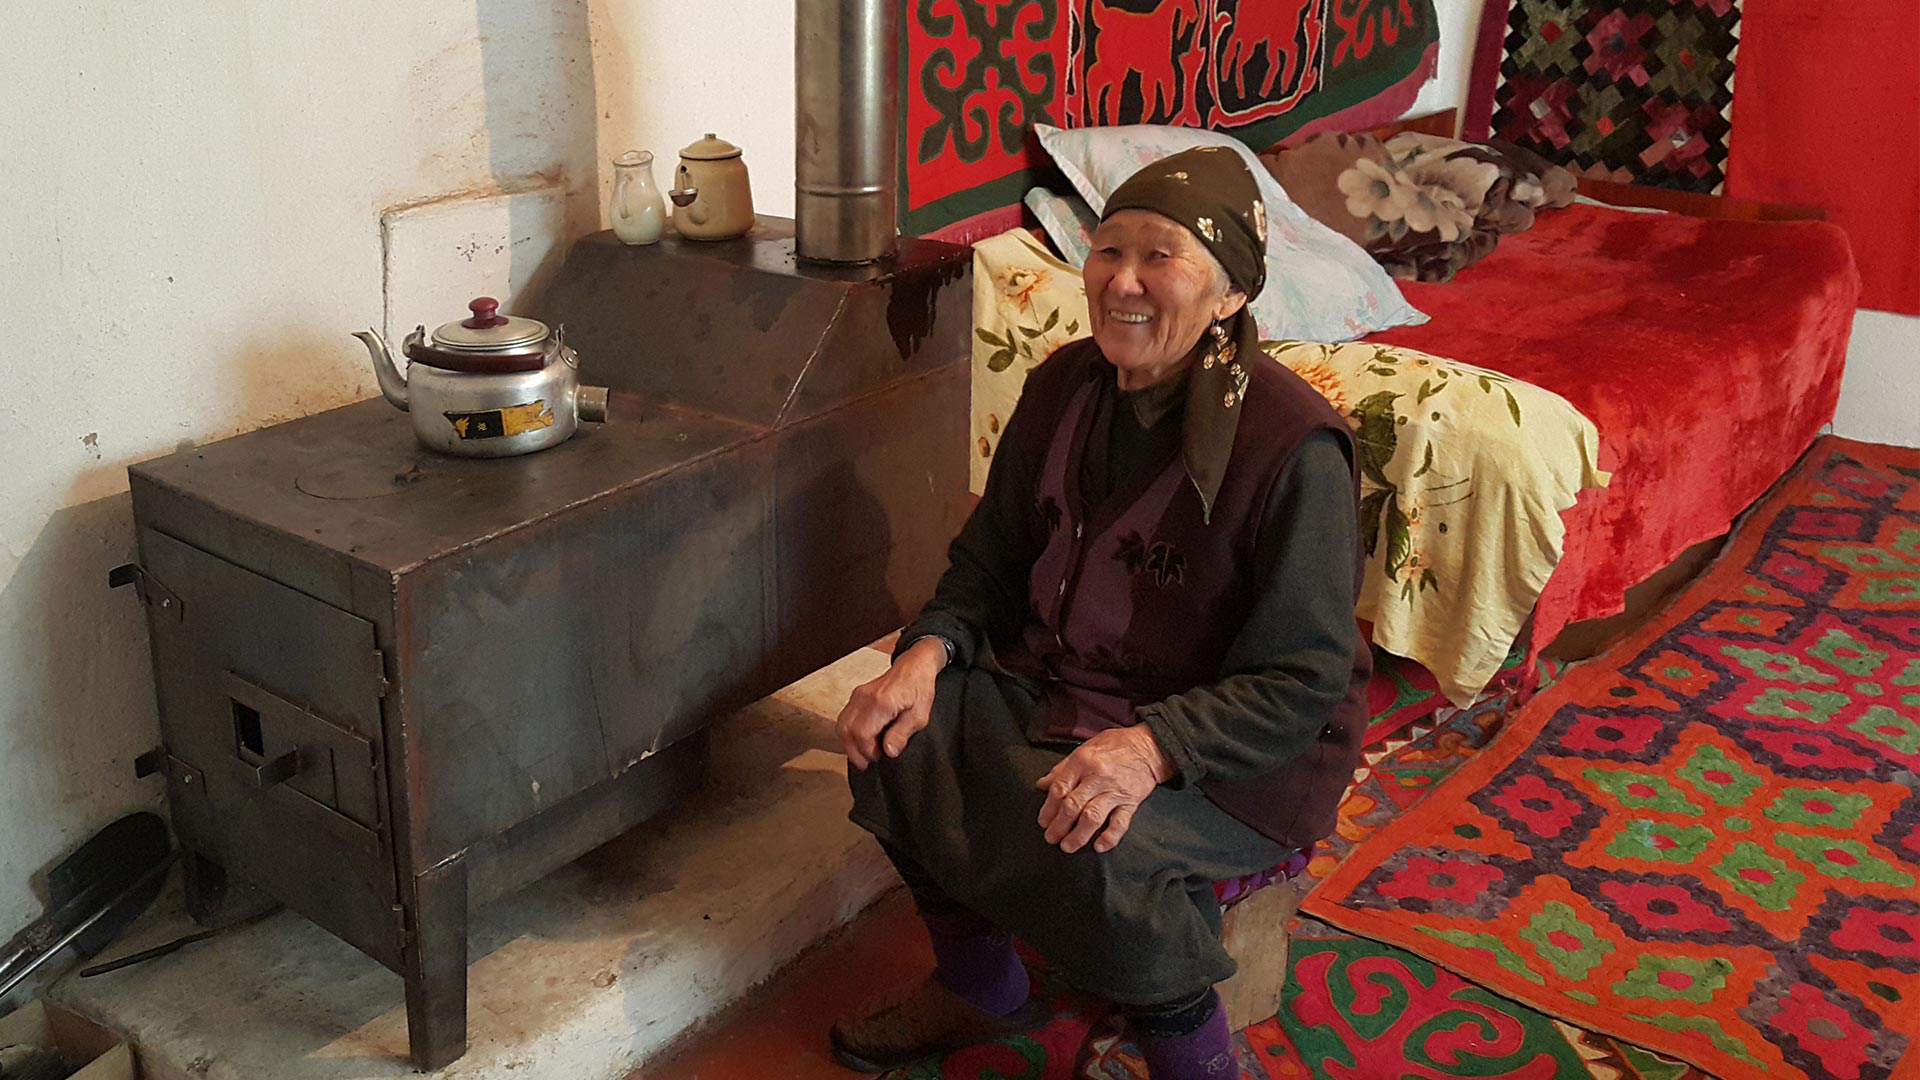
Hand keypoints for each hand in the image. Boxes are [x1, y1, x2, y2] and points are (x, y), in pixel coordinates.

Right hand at [835, 637, 947, 770]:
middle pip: (847, 731)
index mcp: (882, 702)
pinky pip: (845, 719)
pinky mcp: (856, 696)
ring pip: (842, 726)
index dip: (868, 751)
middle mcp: (865, 698)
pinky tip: (862, 739)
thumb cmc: (919, 688)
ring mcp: (858, 695)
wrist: (914, 666)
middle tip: (868, 761)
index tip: (879, 757)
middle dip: (855, 751)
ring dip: (850, 743)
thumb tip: (888, 752)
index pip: (862, 734)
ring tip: (865, 753)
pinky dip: (849, 733)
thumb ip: (902, 734)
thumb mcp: (919, 716)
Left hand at [1035, 726, 1174, 853]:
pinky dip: (1109, 838)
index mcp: (1082, 762)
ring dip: (1078, 836)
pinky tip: (1098, 847)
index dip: (1048, 808)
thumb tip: (1042, 784)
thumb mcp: (1084, 748)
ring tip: (1068, 846)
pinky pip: (1120, 823)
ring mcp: (1115, 791)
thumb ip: (1063, 768)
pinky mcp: (1131, 802)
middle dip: (1059, 826)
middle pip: (1073, 806)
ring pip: (1092, 817)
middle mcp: (1097, 777)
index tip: (1043, 821)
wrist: (1149, 747)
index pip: (1059, 789)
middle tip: (1051, 838)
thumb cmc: (1115, 745)